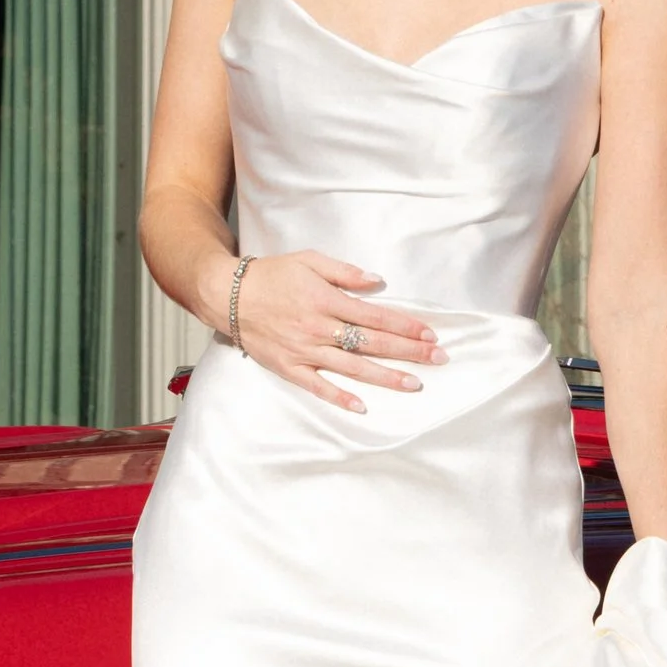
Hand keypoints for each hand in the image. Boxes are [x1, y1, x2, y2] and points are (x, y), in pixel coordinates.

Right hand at [222, 252, 444, 412]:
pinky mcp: (289, 368)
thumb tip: (378, 281)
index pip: (375, 316)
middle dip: (408, 351)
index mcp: (326, 301)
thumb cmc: (271, 275)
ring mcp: (304, 351)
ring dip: (385, 377)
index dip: (405, 326)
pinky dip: (339, 397)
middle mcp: (319, 328)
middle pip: (372, 343)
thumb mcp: (309, 260)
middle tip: (438, 359)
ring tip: (414, 384)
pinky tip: (362, 406)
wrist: (227, 295)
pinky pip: (318, 387)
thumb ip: (345, 272)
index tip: (430, 333)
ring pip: (352, 368)